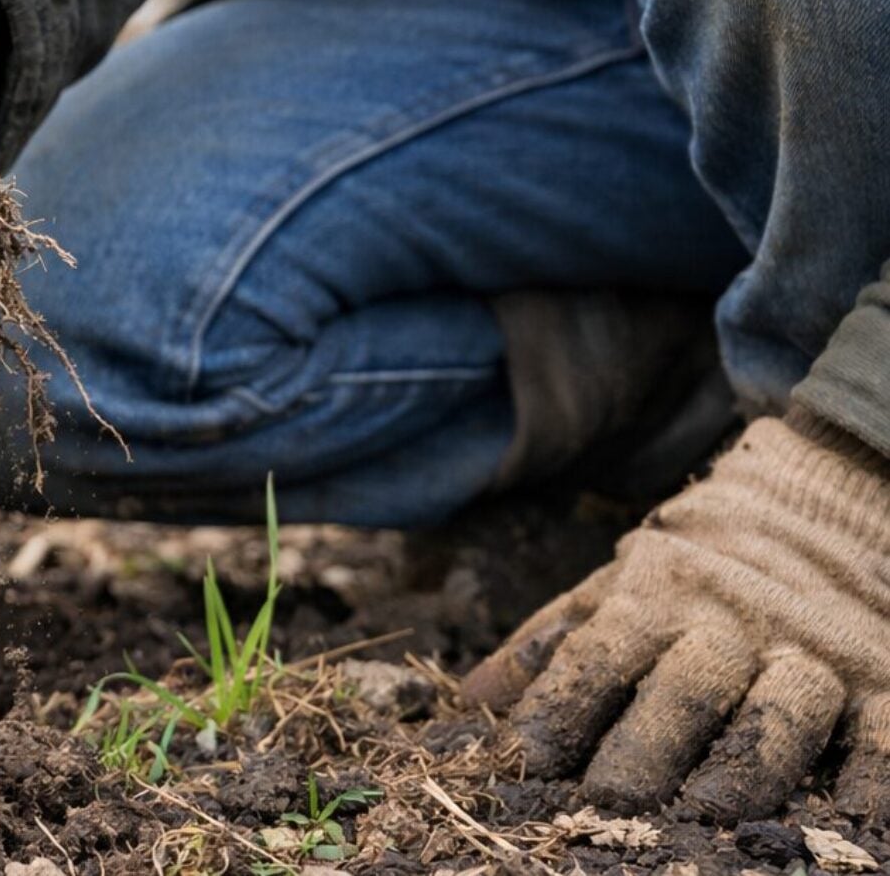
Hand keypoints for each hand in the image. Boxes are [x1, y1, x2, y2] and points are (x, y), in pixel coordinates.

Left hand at [462, 415, 889, 820]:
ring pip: (781, 710)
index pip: (597, 657)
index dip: (559, 710)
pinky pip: (881, 731)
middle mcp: (731, 623)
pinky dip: (873, 775)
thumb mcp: (613, 588)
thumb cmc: (692, 569)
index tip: (523, 764)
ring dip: (749, 763)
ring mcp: (812, 650)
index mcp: (655, 600)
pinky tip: (852, 816)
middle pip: (686, 689)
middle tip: (613, 801)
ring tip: (713, 814)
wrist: (815, 501)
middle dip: (648, 746)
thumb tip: (469, 704)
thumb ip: (547, 646)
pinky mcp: (883, 675)